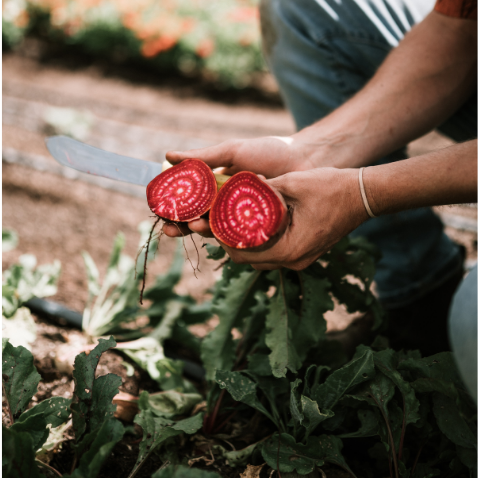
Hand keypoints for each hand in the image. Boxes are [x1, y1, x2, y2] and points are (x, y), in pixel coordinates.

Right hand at [162, 135, 332, 238]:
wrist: (304, 160)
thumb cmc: (269, 152)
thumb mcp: (232, 151)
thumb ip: (202, 156)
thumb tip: (167, 155)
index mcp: (216, 187)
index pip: (188, 201)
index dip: (173, 208)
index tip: (161, 211)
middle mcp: (226, 204)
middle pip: (198, 219)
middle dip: (182, 226)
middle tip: (172, 228)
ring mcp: (242, 218)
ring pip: (216, 230)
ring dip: (202, 231)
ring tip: (196, 227)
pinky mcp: (258, 229)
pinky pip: (239, 237)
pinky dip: (228, 239)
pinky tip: (220, 237)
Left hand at [218, 167, 367, 269]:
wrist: (363, 195)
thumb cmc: (331, 187)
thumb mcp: (291, 183)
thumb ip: (261, 190)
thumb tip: (233, 187)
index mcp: (289, 249)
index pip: (243, 253)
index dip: (222, 238)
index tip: (210, 221)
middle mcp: (293, 261)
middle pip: (249, 260)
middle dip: (229, 242)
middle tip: (215, 221)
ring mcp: (300, 259)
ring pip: (260, 259)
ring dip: (244, 243)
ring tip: (229, 223)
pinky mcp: (304, 253)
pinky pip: (274, 253)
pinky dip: (259, 242)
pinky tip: (252, 225)